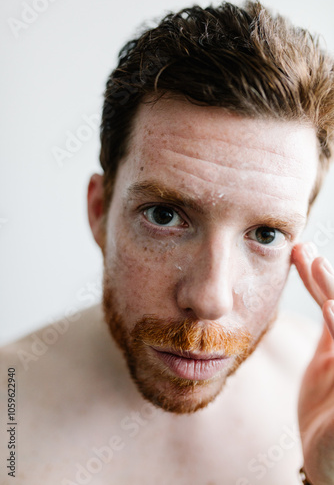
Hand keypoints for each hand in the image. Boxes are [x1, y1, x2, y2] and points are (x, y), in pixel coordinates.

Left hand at [292, 242, 333, 484]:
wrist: (327, 461)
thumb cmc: (329, 411)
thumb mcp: (330, 362)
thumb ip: (331, 329)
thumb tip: (321, 287)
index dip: (323, 279)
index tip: (301, 252)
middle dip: (331, 282)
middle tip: (310, 255)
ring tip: (319, 268)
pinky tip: (332, 309)